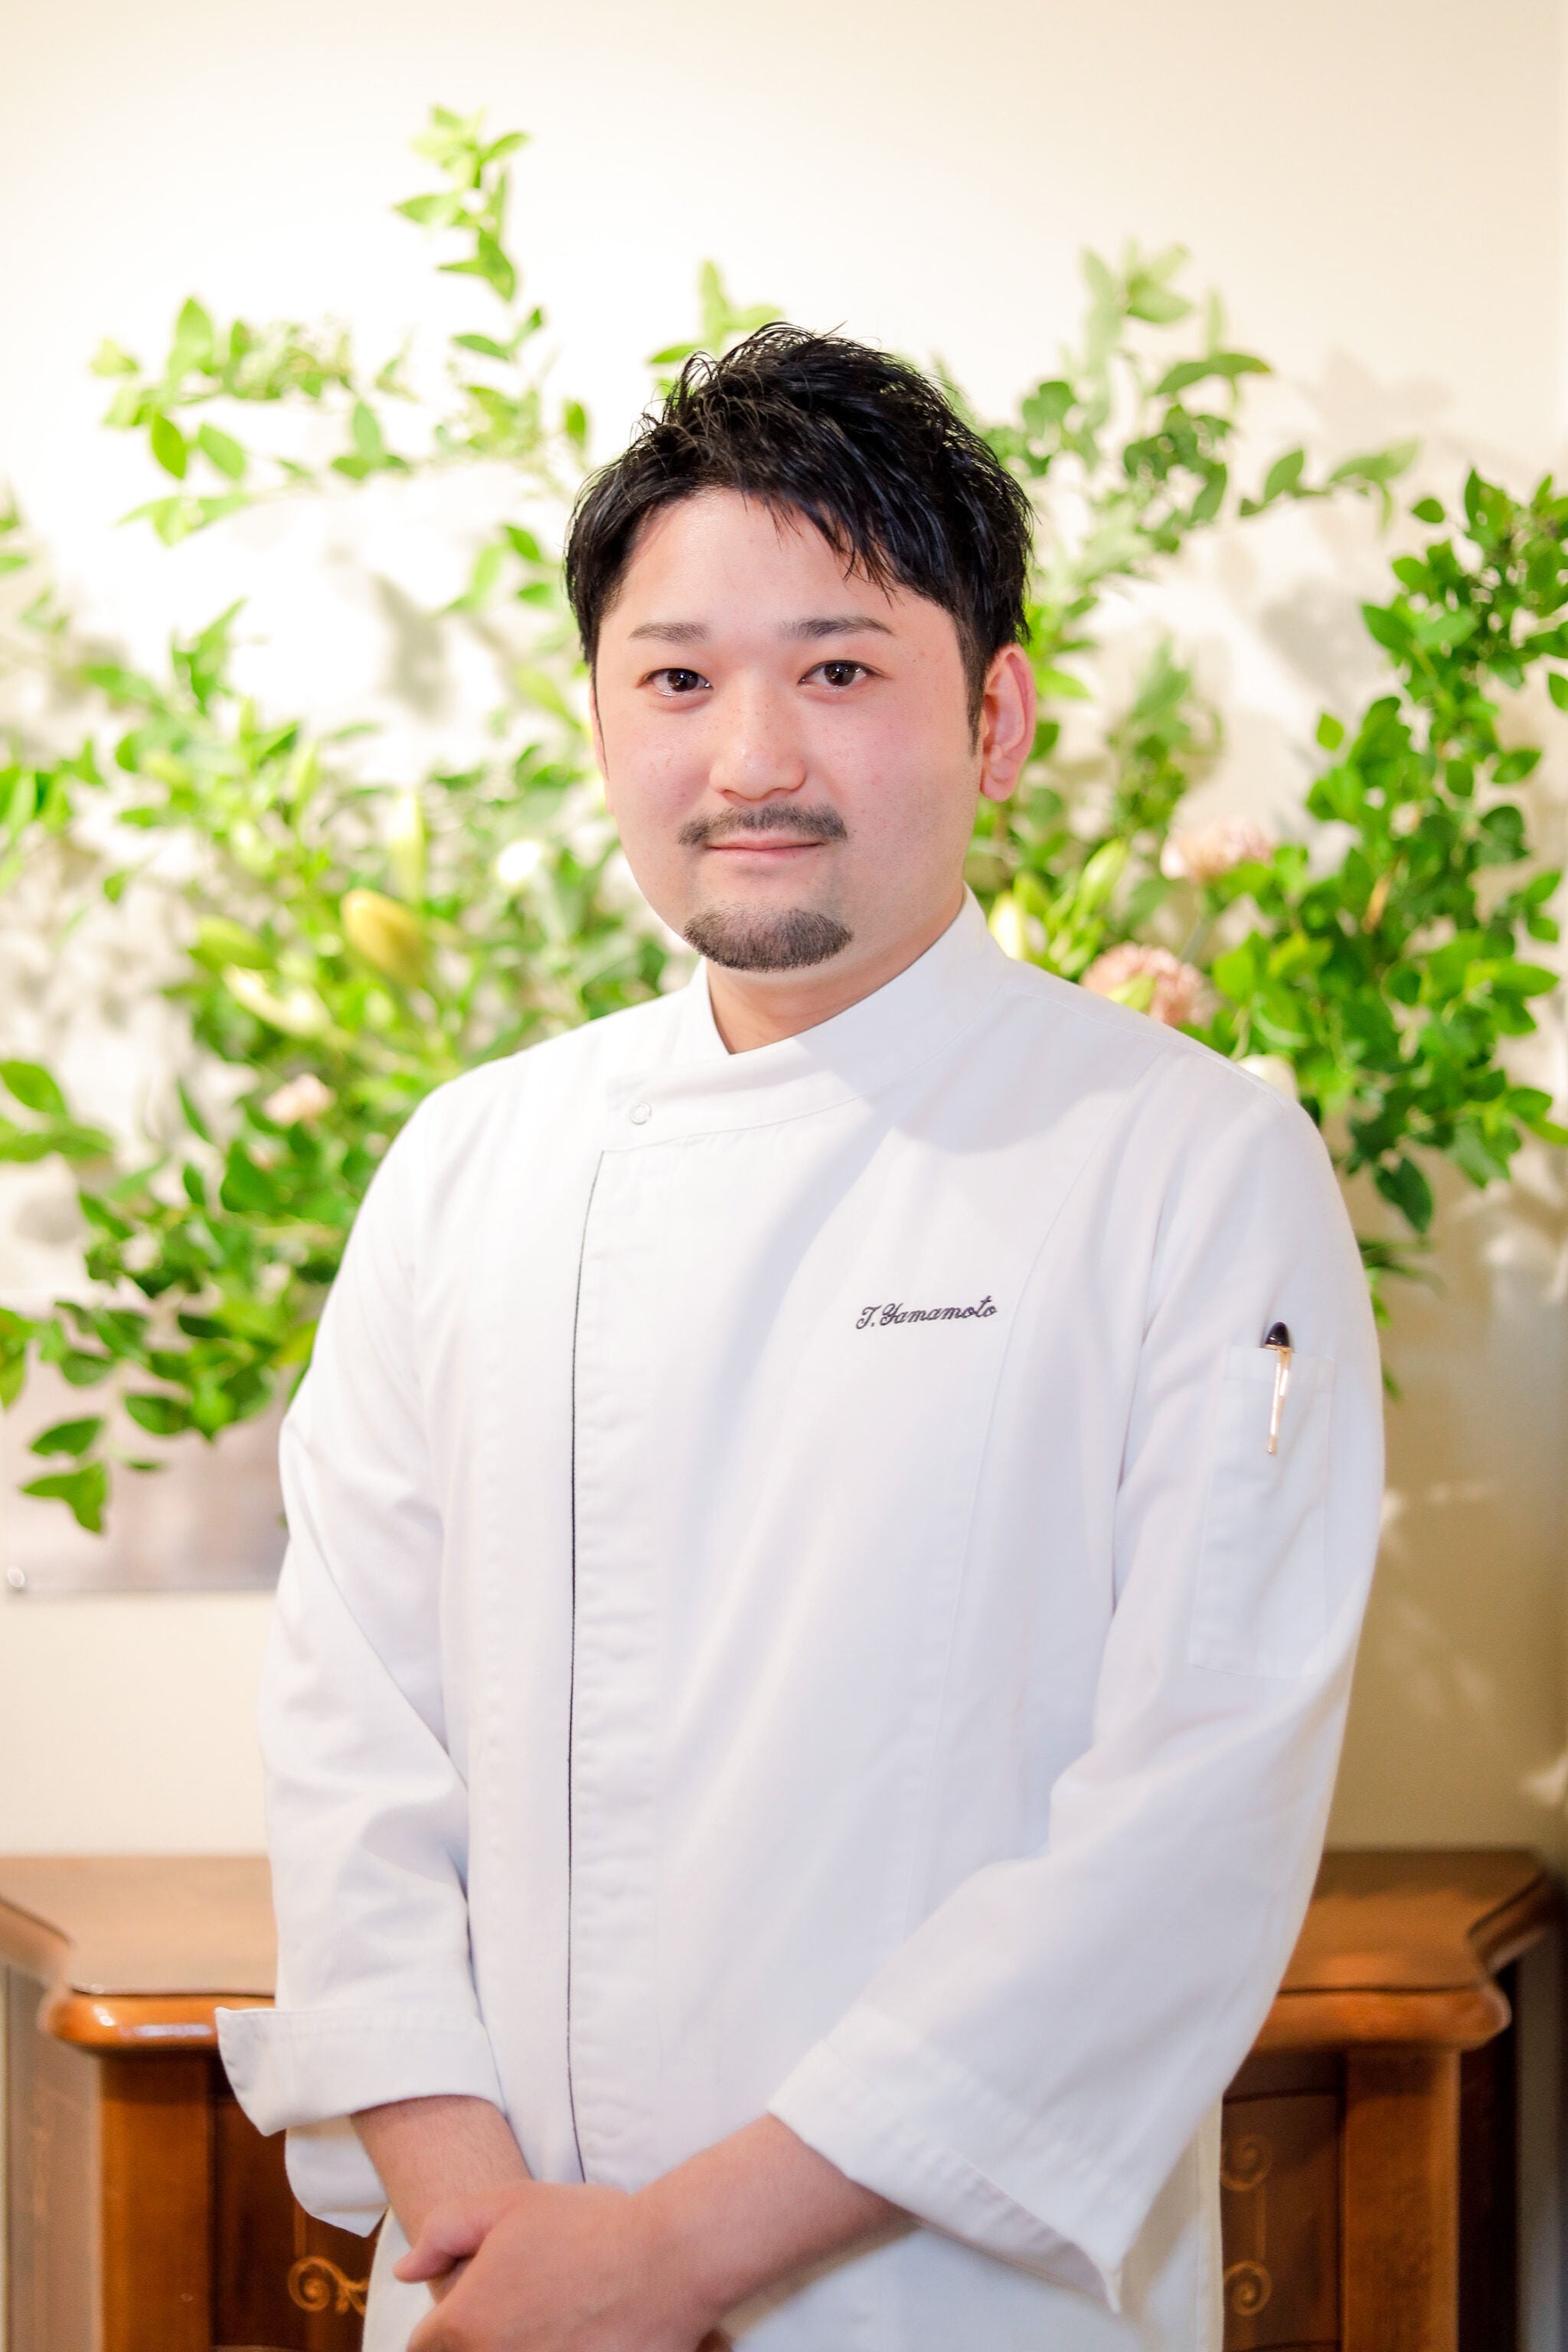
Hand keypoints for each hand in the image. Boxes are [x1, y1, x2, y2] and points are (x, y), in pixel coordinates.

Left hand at [397, 2178, 728, 2351]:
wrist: (667, 2262)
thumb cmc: (587, 2228)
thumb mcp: (507, 2204)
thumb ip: (444, 2233)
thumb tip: (406, 2270)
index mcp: (465, 2326)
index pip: (426, 2346)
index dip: (450, 2323)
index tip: (482, 2306)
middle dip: (484, 2338)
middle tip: (526, 2311)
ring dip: (522, 2349)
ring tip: (557, 2325)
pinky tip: (577, 2339)